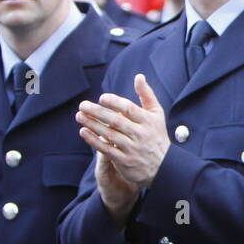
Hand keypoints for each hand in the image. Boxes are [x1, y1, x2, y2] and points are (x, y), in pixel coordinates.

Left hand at [77, 73, 169, 190]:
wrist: (164, 166)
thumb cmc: (156, 135)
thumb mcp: (157, 114)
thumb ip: (147, 95)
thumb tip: (139, 76)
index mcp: (148, 121)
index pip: (129, 109)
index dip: (114, 102)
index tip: (101, 98)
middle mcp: (141, 135)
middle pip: (116, 121)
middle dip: (97, 112)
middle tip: (82, 105)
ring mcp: (132, 149)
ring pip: (109, 135)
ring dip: (92, 124)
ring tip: (79, 116)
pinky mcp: (125, 161)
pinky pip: (106, 149)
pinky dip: (94, 140)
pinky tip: (83, 132)